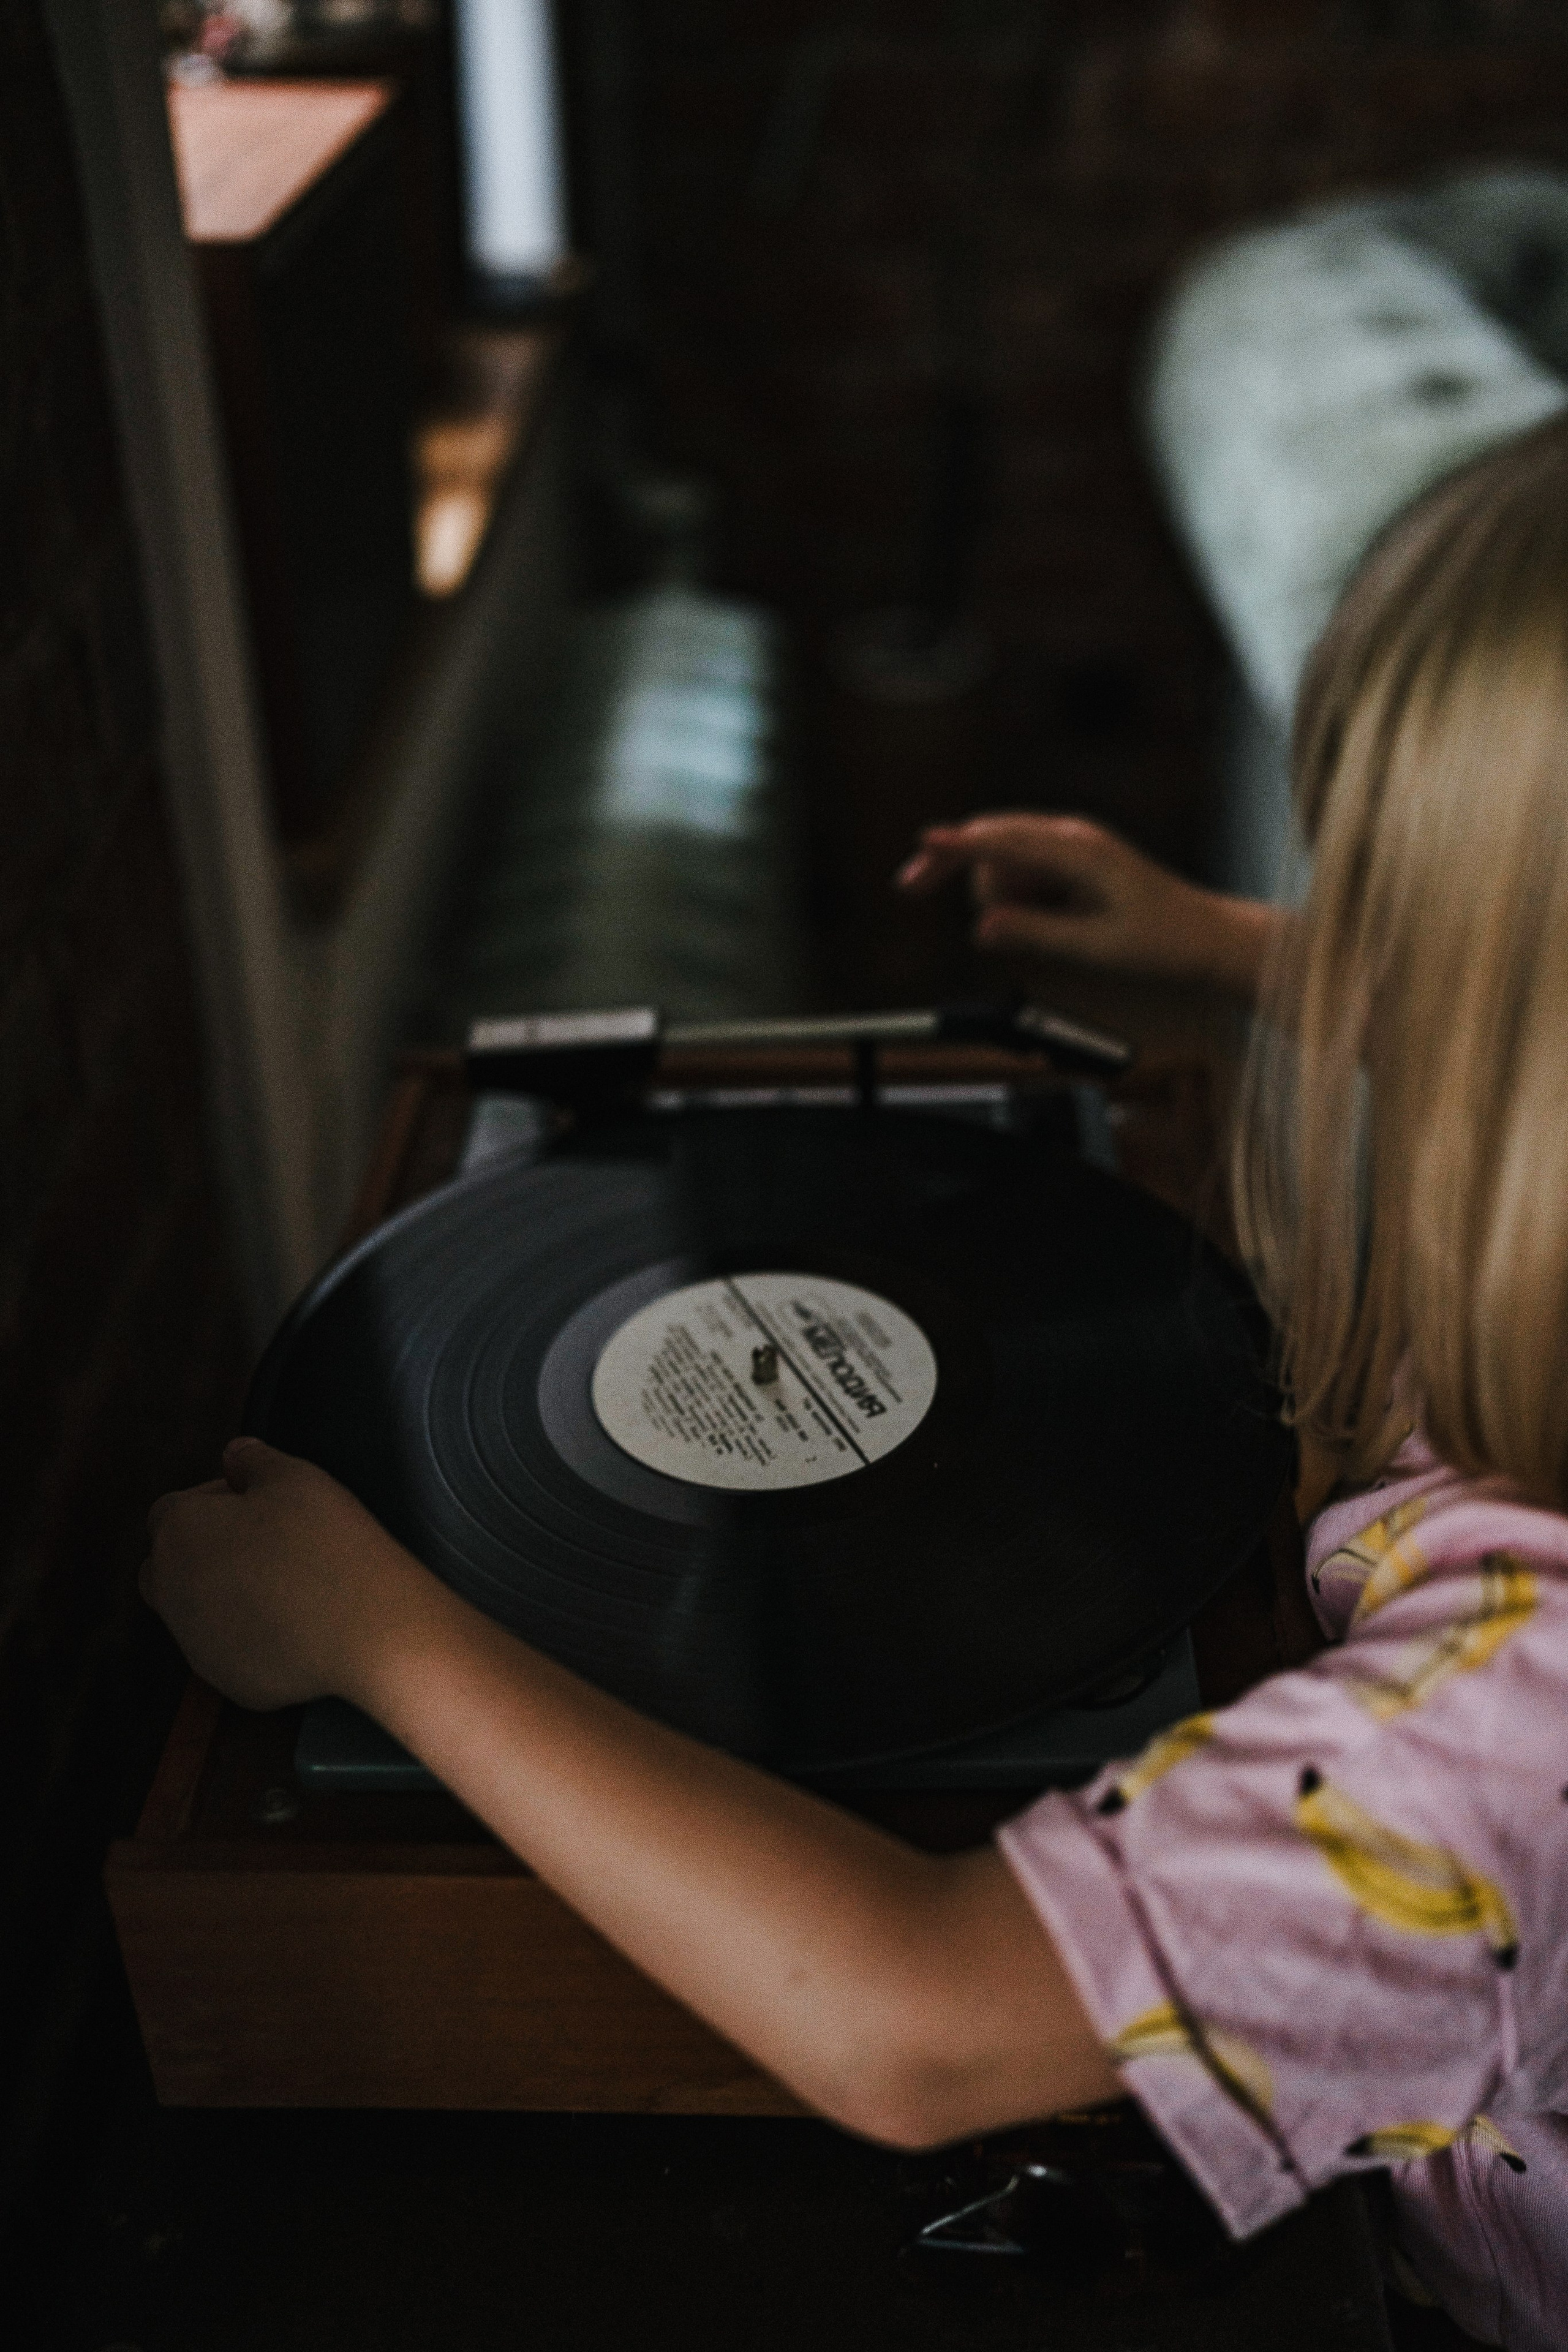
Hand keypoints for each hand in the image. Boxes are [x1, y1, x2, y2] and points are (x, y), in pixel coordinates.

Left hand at [141, 1437, 427, 1710]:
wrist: (367, 1629)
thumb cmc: (327, 1542)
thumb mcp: (296, 1477)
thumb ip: (253, 1459)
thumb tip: (233, 1454)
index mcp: (178, 1533)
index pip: (172, 1509)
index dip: (215, 1499)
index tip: (258, 1501)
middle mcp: (170, 1591)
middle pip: (168, 1564)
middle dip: (202, 1550)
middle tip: (262, 1542)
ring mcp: (195, 1643)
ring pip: (194, 1610)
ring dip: (222, 1593)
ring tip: (282, 1583)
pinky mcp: (226, 1681)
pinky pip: (227, 1649)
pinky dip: (248, 1635)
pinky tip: (293, 1624)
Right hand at [896, 812, 1274, 1000]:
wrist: (1207, 938)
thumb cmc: (1162, 943)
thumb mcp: (1096, 948)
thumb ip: (1035, 933)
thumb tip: (983, 926)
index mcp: (1080, 852)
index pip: (1004, 842)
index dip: (958, 845)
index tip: (925, 843)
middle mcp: (1072, 837)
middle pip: (990, 841)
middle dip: (958, 868)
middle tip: (911, 889)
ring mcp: (1072, 846)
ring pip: (1003, 859)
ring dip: (1001, 893)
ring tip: (1050, 929)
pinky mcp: (1072, 861)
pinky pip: (1023, 870)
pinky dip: (1019, 894)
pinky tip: (1053, 919)